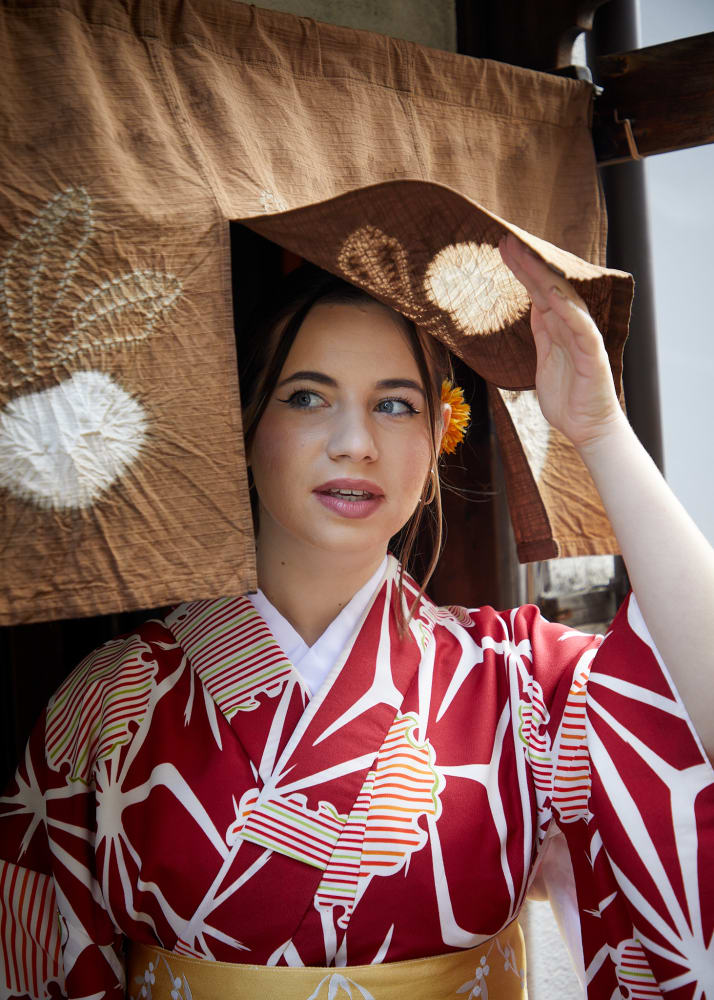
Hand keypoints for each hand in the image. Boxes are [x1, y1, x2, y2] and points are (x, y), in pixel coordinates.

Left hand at [498, 233, 626, 452]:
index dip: (522, 270)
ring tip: (524, 256)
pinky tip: (553, 293)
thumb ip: (542, 334)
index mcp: (558, 329)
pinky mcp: (593, 356)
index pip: (538, 292)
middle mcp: (572, 327)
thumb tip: (535, 308)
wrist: (587, 429)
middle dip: (528, 264)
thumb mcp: (545, 361)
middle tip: (506, 240)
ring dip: (544, 277)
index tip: (503, 248)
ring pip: (564, 300)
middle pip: (549, 288)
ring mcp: (584, 339)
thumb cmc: (567, 399)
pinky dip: (568, 310)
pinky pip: (581, 329)